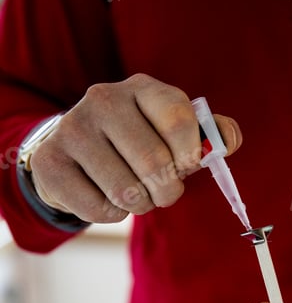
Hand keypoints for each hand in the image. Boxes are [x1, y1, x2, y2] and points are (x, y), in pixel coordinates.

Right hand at [29, 74, 241, 221]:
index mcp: (142, 88)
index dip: (190, 156)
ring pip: (128, 191)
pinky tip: (104, 195)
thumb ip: (208, 136)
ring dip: (139, 204)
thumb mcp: (173, 132)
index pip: (179, 120)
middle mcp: (103, 99)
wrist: (73, 152)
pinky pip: (99, 208)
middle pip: (155, 163)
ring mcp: (72, 129)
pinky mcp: (50, 162)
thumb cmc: (136, 144)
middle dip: (167, 191)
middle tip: (162, 192)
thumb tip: (230, 139)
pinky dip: (112, 214)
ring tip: (132, 191)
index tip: (186, 166)